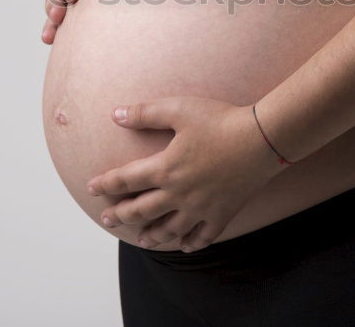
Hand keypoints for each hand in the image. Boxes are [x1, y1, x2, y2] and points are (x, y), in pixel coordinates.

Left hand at [86, 97, 285, 251]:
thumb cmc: (220, 120)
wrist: (262, 138)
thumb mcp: (179, 109)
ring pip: (169, 230)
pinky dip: (191, 243)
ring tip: (141, 240)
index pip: (125, 180)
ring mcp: (201, 208)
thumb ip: (145, 113)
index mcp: (165, 168)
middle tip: (107, 220)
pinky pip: (203, 236)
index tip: (92, 188)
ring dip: (152, 236)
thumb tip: (115, 114)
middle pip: (141, 211)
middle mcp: (179, 194)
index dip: (105, 185)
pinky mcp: (223, 213)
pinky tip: (184, 246)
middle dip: (120, 216)